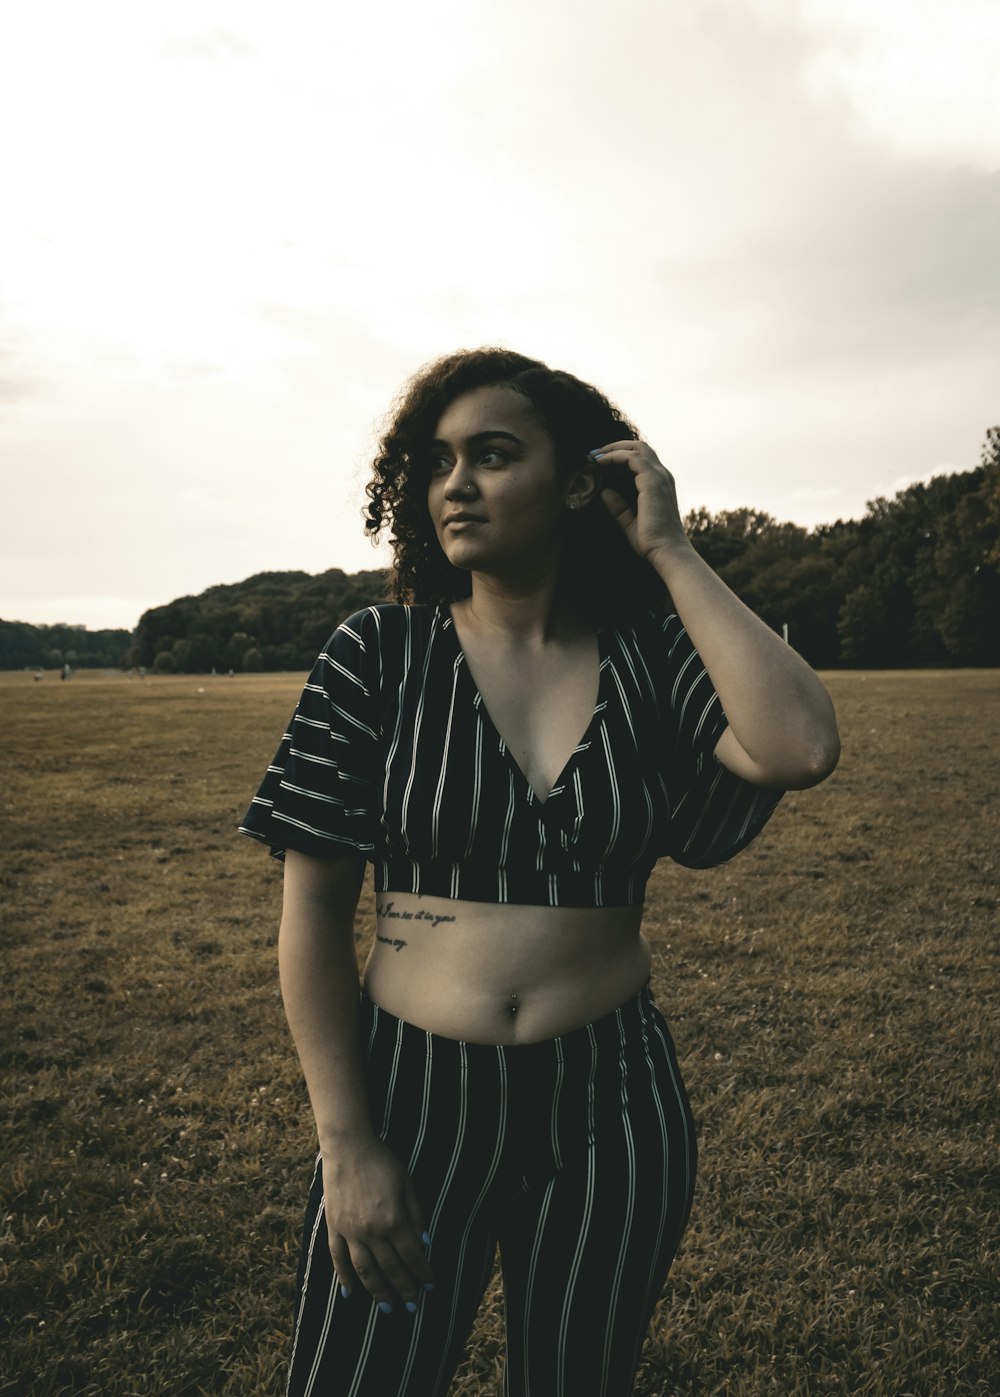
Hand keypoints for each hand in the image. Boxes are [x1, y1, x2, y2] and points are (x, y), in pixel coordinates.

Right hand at [322, 1136, 433, 1311]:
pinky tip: (350, 1294)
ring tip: (387, 1308)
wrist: (348, 1147)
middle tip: (412, 1306)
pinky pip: (338, 1259)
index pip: (412, 1255)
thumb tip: (425, 1243)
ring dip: (377, 1292)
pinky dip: (344, 1278)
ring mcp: (350, 1231)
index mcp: (393, 1218)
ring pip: (365, 1271)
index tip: (430, 1287)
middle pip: (391, 1268)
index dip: (423, 1273)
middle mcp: (372, 1230)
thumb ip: (416, 1214)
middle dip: (404, 1289)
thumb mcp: (407, 1184)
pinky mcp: (334, 1227)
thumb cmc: (382, 1162)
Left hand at [591, 440, 687, 565]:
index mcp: (660, 484)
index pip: (641, 459)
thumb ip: (619, 507)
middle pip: (640, 447)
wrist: (667, 551)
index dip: (620, 456)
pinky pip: (631, 458)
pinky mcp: (652, 481)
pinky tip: (600, 462)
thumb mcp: (630, 522)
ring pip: (636, 448)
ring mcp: (659, 477)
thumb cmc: (652, 541)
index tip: (599, 461)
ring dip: (612, 449)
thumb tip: (604, 493)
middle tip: (594, 454)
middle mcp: (662, 476)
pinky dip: (615, 456)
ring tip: (594, 456)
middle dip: (615, 447)